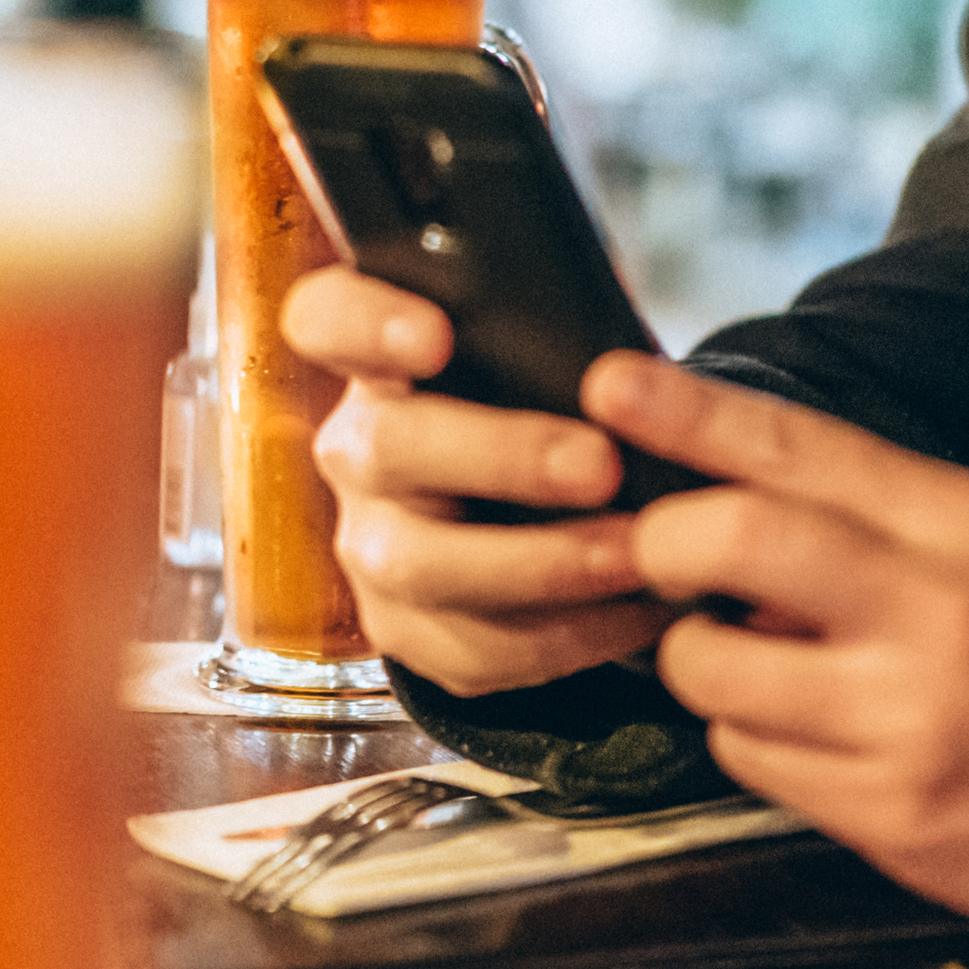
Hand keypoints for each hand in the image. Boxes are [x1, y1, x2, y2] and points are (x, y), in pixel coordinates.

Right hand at [287, 265, 678, 696]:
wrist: (543, 514)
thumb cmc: (547, 408)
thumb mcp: (541, 358)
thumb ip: (561, 336)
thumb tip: (636, 353)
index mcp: (380, 361)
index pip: (326, 319)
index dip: (364, 324)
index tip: (435, 335)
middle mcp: (357, 451)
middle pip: (387, 448)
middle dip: (500, 457)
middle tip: (599, 464)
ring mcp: (371, 547)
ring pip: (424, 565)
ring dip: (542, 562)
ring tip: (638, 552)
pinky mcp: (406, 632)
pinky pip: (472, 649)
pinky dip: (569, 634)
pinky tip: (642, 610)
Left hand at [593, 355, 968, 953]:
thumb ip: (864, 514)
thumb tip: (711, 490)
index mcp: (962, 522)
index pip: (797, 448)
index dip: (688, 413)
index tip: (607, 382)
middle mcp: (936, 611)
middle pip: (728, 540)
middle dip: (659, 545)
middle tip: (659, 558)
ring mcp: (909, 718)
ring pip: (713, 667)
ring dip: (704, 664)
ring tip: (767, 664)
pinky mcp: (889, 811)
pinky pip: (748, 759)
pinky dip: (754, 741)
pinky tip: (819, 738)